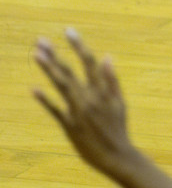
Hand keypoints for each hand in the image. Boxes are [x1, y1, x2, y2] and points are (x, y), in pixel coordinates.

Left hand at [33, 29, 139, 179]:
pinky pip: (56, 111)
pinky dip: (46, 100)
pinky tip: (34, 89)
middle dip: (55, 55)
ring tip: (36, 55)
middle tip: (40, 40)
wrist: (117, 156)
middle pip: (69, 72)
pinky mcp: (70, 126)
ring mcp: (78, 112)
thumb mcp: (120, 102)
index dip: (78, 46)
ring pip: (62, 86)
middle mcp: (89, 98)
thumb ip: (112, 80)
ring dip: (49, 69)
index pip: (89, 62)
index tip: (68, 31)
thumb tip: (107, 56)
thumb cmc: (118, 128)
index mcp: (102, 91)